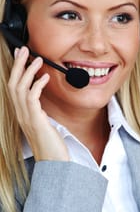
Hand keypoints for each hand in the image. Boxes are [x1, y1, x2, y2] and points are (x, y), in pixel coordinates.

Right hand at [8, 47, 69, 161]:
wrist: (54, 162)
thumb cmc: (51, 145)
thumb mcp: (43, 125)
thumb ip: (39, 114)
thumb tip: (42, 105)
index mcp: (22, 114)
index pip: (14, 88)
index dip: (16, 72)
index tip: (21, 57)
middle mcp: (20, 114)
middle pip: (13, 84)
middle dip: (18, 65)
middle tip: (23, 50)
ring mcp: (26, 117)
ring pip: (20, 88)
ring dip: (28, 72)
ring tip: (38, 59)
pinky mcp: (35, 120)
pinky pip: (32, 98)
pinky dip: (38, 85)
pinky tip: (45, 78)